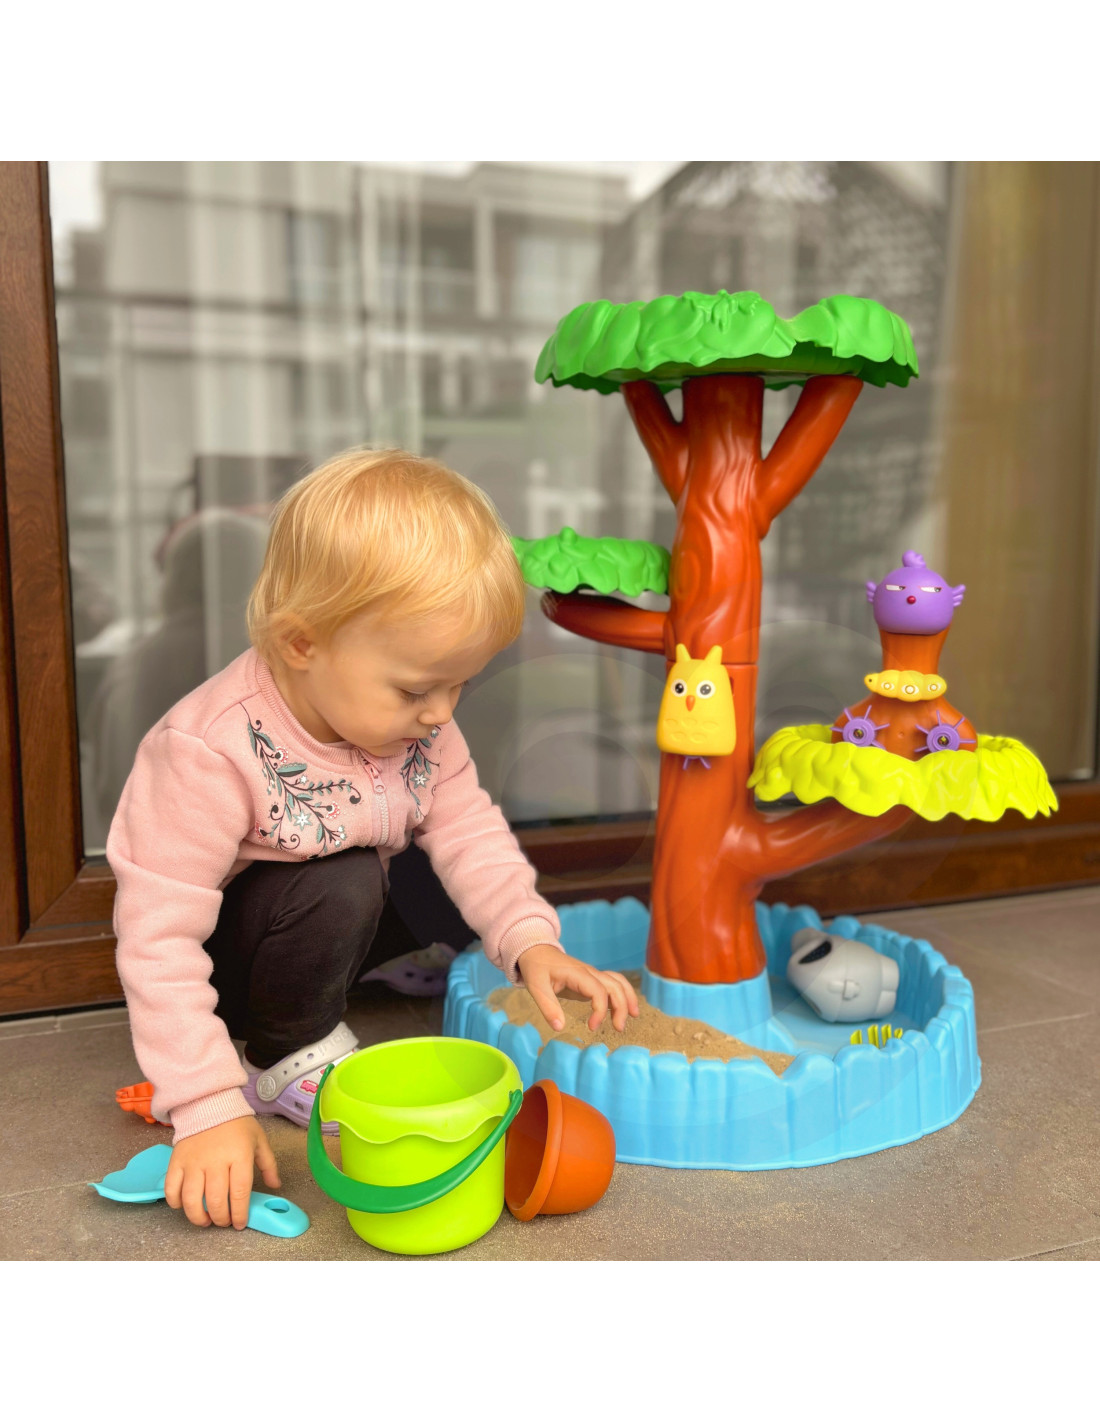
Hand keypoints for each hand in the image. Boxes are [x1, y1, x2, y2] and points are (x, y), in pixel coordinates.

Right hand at [164, 1115, 279, 1229]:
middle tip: (224, 1221)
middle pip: (216, 1201)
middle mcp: (215, 1161)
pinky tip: (185, 1205)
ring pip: (192, 1200)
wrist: (210, 1102)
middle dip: (221, 1219)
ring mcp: (193, 1162)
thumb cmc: (237, 1124)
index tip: (240, 1224)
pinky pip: (172, 1189)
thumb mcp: (259, 1140)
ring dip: (198, 1217)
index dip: (240, 1214)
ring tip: (205, 1220)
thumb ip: (268, 1164)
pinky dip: (176, 1203)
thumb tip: (275, 1186)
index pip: (239, 1193)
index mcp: (239, 1156)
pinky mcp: (176, 1161)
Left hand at [517, 944, 639, 1034]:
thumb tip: (559, 1028)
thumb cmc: (536, 968)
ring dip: (627, 998)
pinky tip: (623, 1009)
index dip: (600, 1011)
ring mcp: (592, 975)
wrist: (536, 951)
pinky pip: (612, 984)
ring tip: (633, 1017)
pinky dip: (622, 994)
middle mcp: (589, 972)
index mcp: (578, 973)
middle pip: (615, 985)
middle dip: (622, 1006)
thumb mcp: (536, 987)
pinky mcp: (591, 980)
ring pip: (618, 982)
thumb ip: (548, 1007)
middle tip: (619, 1029)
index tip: (592, 1027)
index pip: (599, 991)